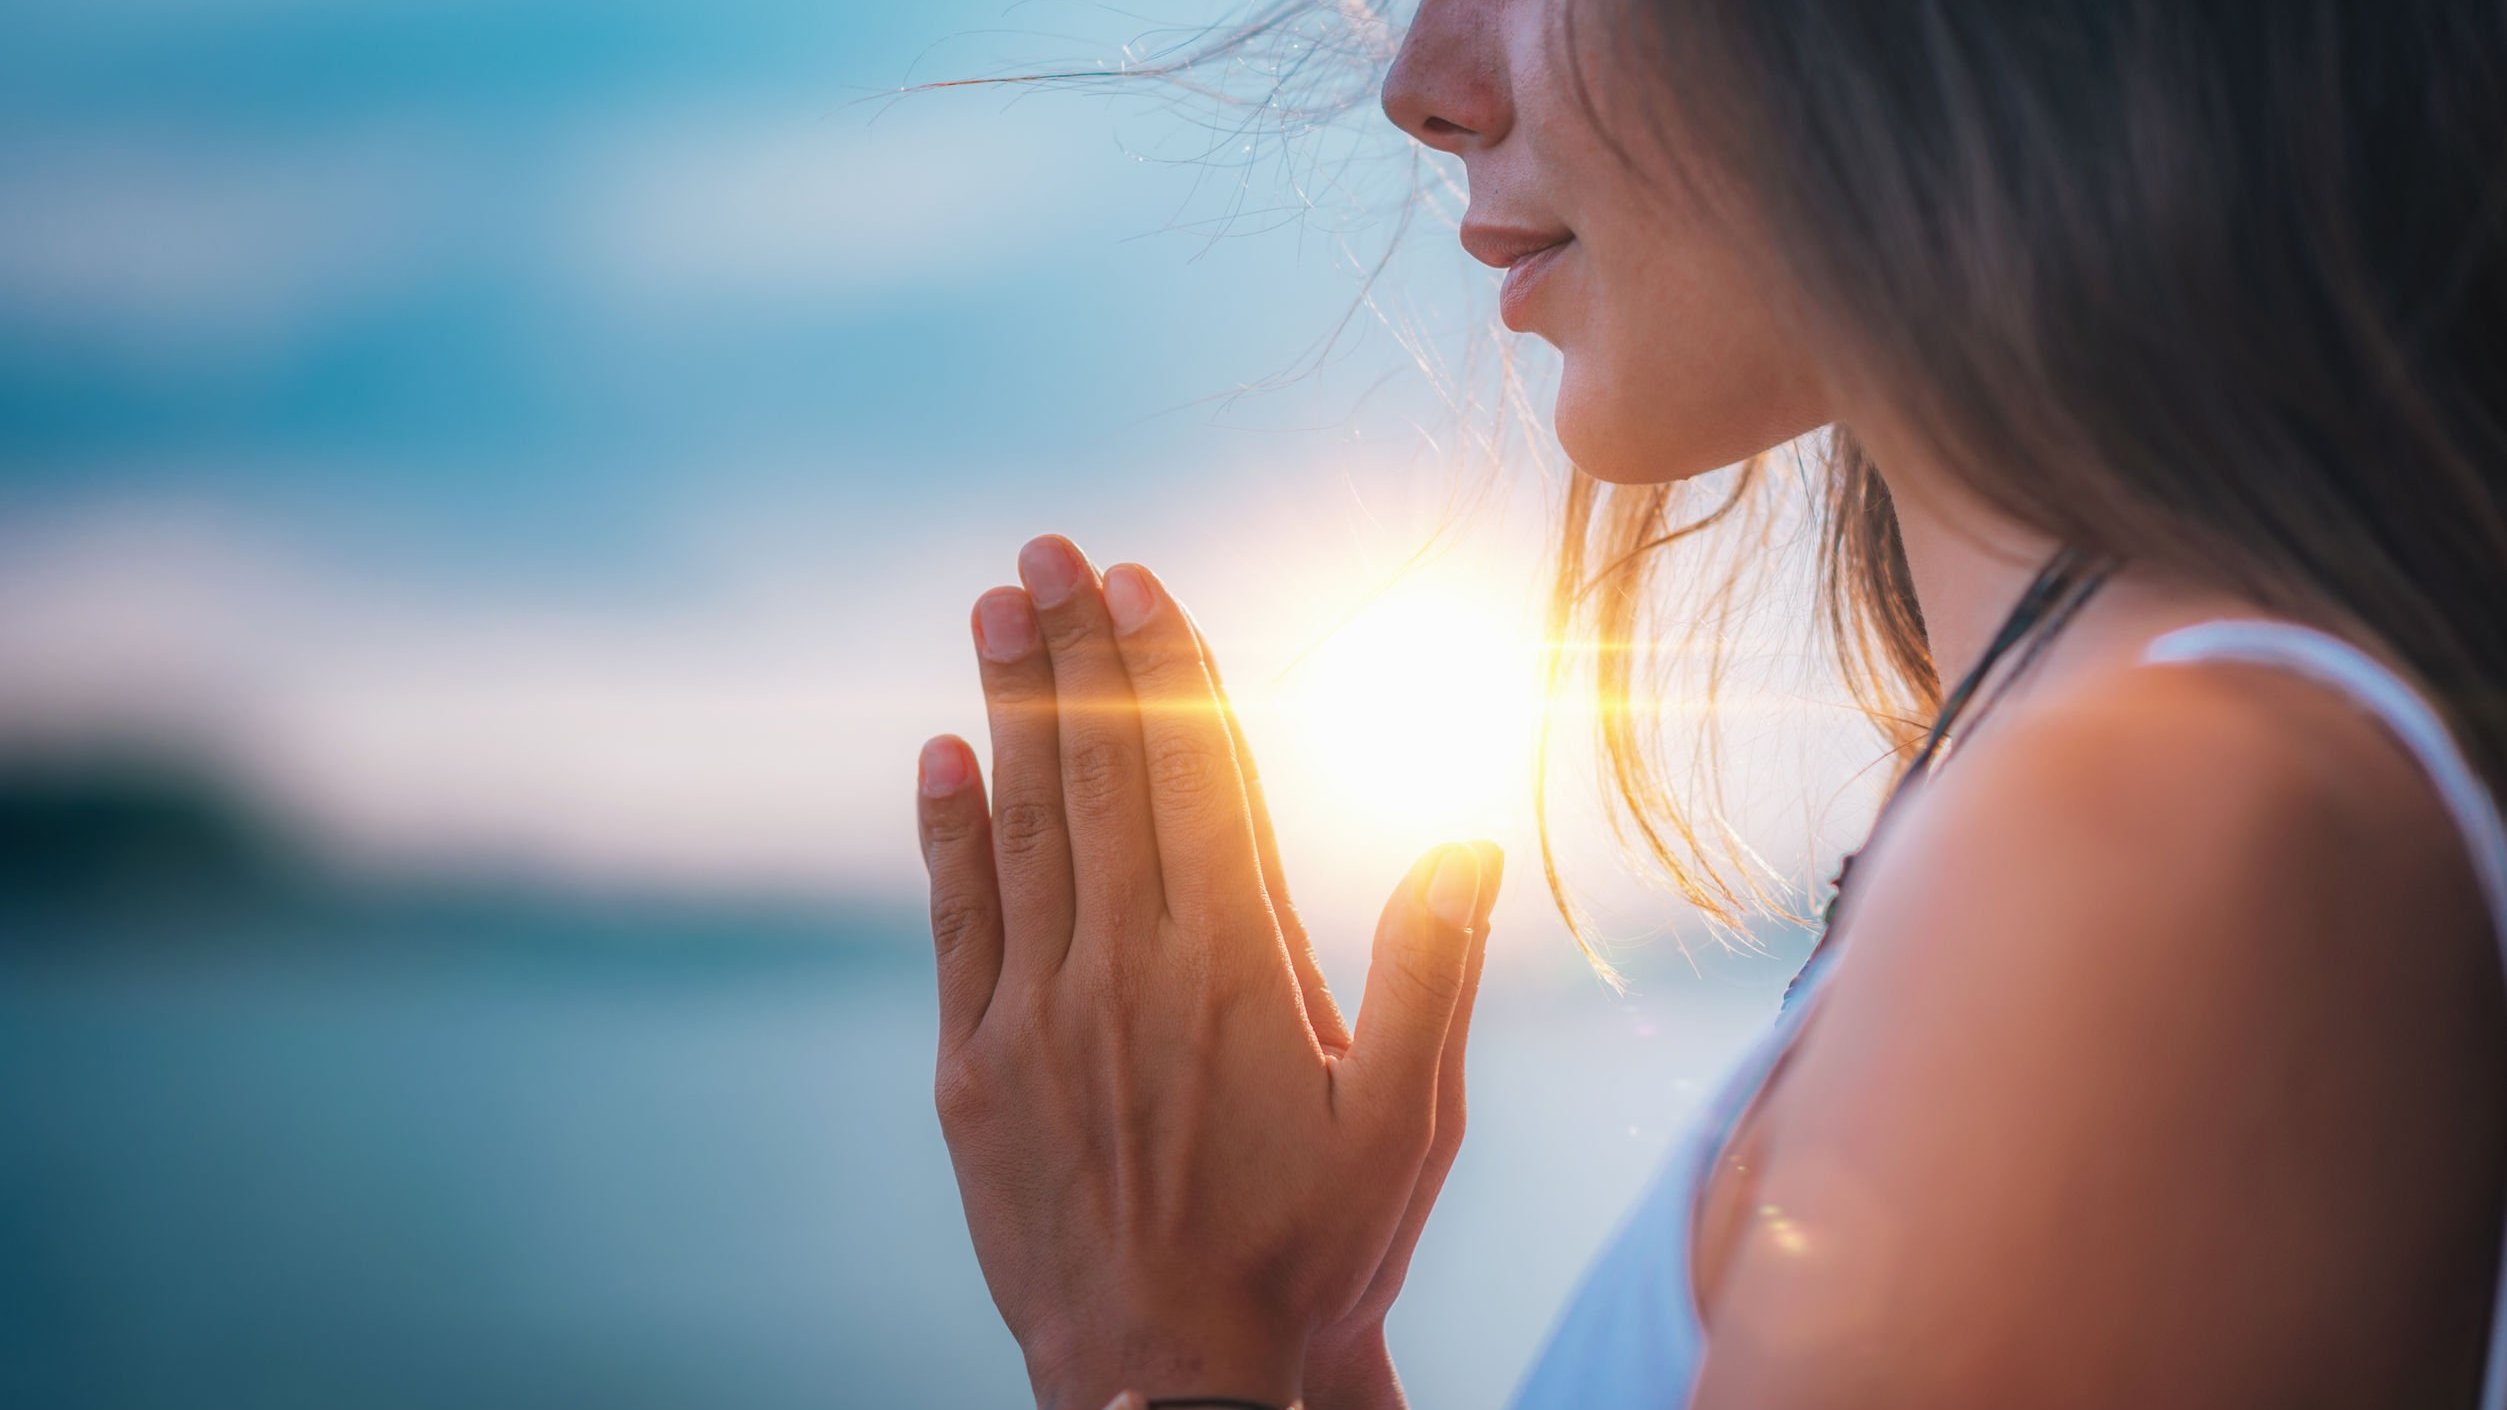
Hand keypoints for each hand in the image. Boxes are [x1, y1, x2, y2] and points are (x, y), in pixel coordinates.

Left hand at [914, 535, 1500, 1409]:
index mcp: (1237, 963)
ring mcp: (1041, 1012)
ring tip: (995, 610)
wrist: (1174, 1383)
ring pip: (1026, 826)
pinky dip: (948, 833)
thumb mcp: (1408, 1122)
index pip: (1197, 775)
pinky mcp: (975, 1067)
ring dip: (1009, 709)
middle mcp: (1130, 965)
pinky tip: (938, 756)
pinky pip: (958, 922)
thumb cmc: (1310, 1255)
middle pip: (1101, 773)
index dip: (1166, 667)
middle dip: (1075, 652)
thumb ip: (1432, 969)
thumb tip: (1466, 835)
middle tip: (1045, 551)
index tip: (1139, 579)